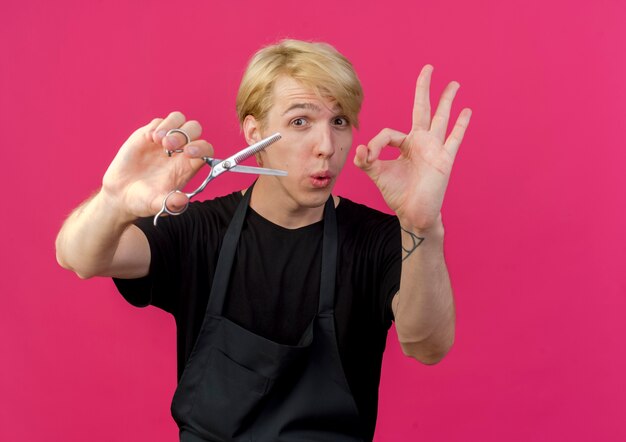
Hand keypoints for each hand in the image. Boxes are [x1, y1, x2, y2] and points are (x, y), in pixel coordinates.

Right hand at [101, 111, 213, 219]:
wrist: (121, 194)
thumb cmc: (144, 200)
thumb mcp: (157, 204)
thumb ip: (170, 203)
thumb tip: (182, 201)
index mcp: (188, 166)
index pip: (205, 149)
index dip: (202, 147)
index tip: (189, 153)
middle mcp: (179, 151)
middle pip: (195, 129)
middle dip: (185, 134)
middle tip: (168, 146)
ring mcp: (164, 141)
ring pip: (178, 119)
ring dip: (171, 126)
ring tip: (157, 140)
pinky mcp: (148, 135)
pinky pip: (159, 121)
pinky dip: (156, 126)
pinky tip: (148, 139)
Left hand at [354, 65, 470, 230]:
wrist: (414, 213)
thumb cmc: (398, 194)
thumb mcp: (377, 174)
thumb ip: (366, 160)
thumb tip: (361, 148)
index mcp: (406, 145)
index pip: (390, 132)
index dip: (377, 143)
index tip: (369, 156)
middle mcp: (421, 142)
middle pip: (422, 109)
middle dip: (424, 88)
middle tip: (428, 68)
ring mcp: (434, 149)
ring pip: (441, 118)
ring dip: (447, 100)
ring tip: (454, 84)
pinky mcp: (444, 159)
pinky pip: (454, 138)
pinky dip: (461, 125)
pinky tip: (467, 111)